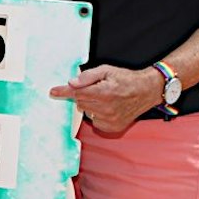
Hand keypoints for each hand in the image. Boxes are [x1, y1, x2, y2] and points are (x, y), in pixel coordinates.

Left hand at [49, 65, 163, 134]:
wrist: (146, 91)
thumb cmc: (126, 79)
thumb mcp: (107, 70)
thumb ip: (88, 76)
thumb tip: (72, 82)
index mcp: (104, 93)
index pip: (77, 93)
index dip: (63, 91)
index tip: (52, 92)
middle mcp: (106, 108)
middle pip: (80, 102)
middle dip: (83, 95)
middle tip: (96, 89)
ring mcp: (110, 120)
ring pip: (87, 112)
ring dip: (91, 105)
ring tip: (105, 98)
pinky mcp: (112, 128)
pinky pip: (95, 121)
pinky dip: (97, 114)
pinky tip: (108, 108)